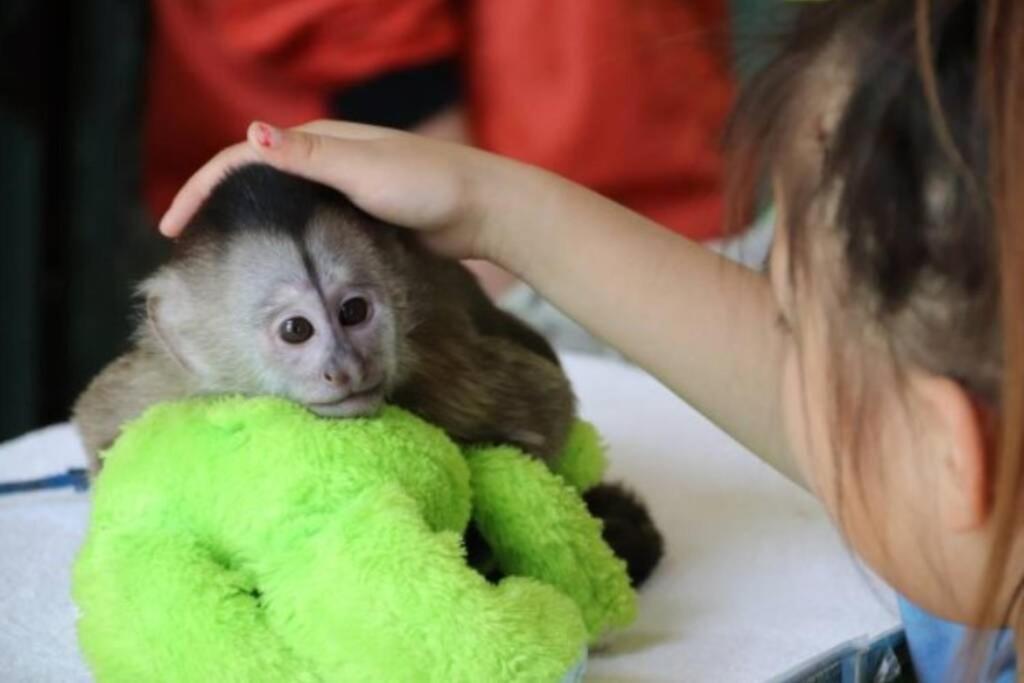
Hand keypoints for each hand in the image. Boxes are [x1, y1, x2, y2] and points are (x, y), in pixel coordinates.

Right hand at [159, 120, 531, 260]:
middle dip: (214, 203)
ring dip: (244, 222)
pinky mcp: (359, 214)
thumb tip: (250, 133)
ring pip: (279, 203)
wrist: (483, 210)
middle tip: (183, 241)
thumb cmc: (429, 185)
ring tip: (214, 253)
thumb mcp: (365, 169)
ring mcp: (342, 188)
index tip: (174, 225)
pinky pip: (306, 224)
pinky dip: (280, 237)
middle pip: (254, 179)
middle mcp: (325, 160)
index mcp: (319, 142)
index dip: (203, 187)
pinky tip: (270, 260)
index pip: (242, 157)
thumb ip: (308, 157)